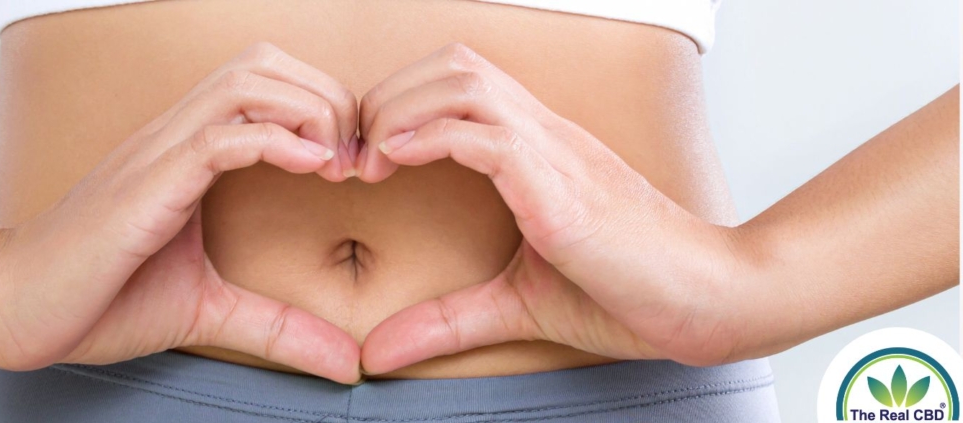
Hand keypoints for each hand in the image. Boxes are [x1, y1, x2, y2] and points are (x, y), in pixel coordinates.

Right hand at [0, 43, 361, 382]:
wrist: (14, 310)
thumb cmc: (98, 300)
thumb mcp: (209, 310)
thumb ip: (278, 326)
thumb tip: (346, 363)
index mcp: (189, 152)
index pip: (267, 85)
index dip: (323, 108)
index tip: (356, 164)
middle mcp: (174, 138)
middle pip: (264, 64)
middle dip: (327, 97)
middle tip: (357, 159)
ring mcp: (157, 154)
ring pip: (245, 83)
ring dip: (308, 111)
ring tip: (337, 163)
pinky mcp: (145, 185)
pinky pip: (217, 136)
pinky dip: (274, 141)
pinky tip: (312, 168)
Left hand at [357, 44, 746, 373]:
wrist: (709, 302)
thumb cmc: (628, 293)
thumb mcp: (515, 305)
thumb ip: (447, 320)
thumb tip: (377, 351)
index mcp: (537, 148)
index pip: (459, 83)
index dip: (400, 103)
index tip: (364, 157)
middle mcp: (545, 135)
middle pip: (453, 64)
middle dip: (388, 95)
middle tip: (353, 153)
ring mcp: (555, 154)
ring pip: (464, 82)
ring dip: (400, 110)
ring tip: (369, 159)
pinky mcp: (562, 189)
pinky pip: (488, 136)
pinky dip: (430, 137)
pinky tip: (395, 162)